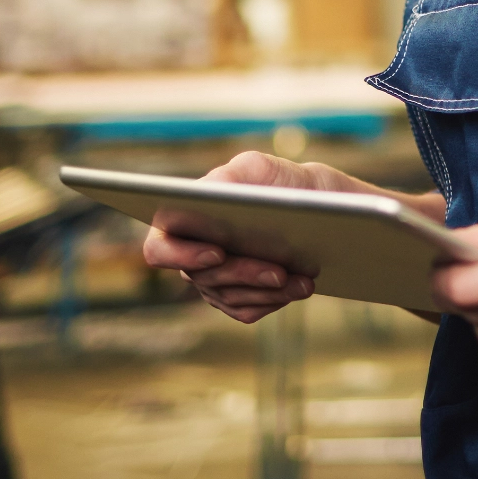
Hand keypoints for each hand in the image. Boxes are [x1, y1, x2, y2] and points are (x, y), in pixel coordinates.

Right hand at [141, 150, 339, 323]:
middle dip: (243, 273)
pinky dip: (274, 300)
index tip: (218, 251)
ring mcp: (213, 280)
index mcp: (184, 218)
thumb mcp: (258, 168)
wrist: (318, 206)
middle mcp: (192, 254)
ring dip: (267, 290)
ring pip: (229, 297)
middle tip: (279, 271)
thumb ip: (231, 176)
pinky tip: (299, 286)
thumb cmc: (280, 183)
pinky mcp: (237, 299)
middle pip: (203, 277)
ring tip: (303, 280)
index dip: (181, 255)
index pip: (160, 248)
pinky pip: (247, 310)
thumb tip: (208, 192)